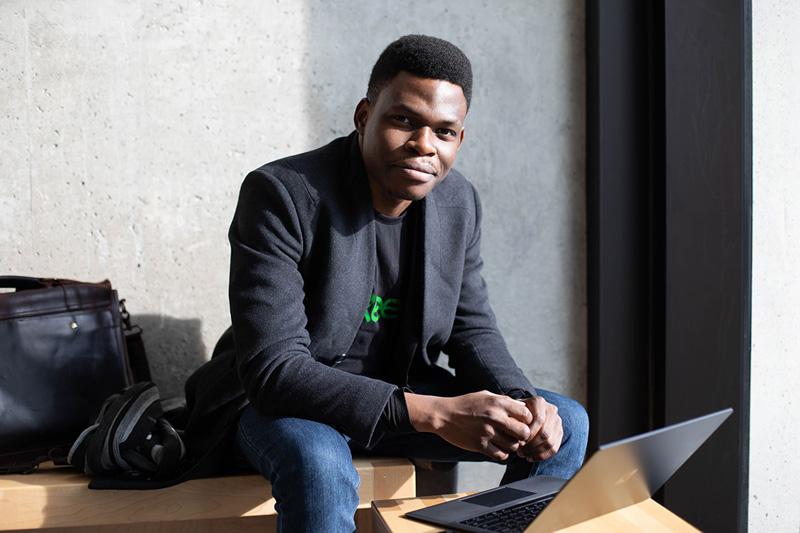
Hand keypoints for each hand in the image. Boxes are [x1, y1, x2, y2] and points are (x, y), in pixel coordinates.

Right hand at [405, 390, 532, 460]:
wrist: (443, 415)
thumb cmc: (466, 404)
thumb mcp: (486, 395)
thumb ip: (505, 401)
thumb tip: (524, 408)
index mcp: (498, 402)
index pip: (527, 415)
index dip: (527, 420)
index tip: (520, 422)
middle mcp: (495, 417)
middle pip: (523, 432)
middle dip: (522, 435)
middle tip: (516, 435)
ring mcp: (487, 432)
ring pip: (513, 446)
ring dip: (512, 446)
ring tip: (506, 442)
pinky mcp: (480, 445)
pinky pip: (501, 455)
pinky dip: (502, 453)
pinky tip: (497, 448)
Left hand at [516, 396, 562, 461]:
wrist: (524, 414)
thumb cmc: (514, 414)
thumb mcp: (511, 413)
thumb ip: (513, 420)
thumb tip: (515, 436)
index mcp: (539, 402)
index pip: (539, 420)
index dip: (529, 433)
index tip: (518, 441)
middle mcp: (551, 410)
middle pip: (545, 432)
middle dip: (531, 444)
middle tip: (519, 451)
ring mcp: (557, 422)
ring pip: (550, 442)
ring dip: (535, 451)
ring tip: (523, 454)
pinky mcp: (559, 433)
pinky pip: (554, 448)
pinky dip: (541, 456)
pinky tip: (530, 458)